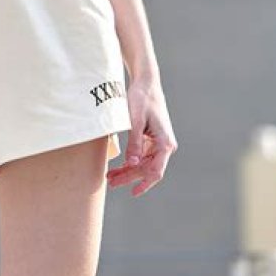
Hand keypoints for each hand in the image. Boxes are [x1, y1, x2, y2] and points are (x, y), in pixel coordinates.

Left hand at [106, 75, 177, 196]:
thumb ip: (134, 143)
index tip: (133, 192)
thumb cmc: (141, 99)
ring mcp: (158, 143)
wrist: (146, 83)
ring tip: (111, 177)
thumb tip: (132, 164)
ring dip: (128, 171)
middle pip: (147, 169)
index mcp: (165, 143)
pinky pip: (141, 156)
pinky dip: (130, 162)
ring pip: (143, 164)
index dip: (144, 184)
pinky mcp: (151, 140)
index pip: (156, 170)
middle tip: (110, 182)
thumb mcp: (135, 120)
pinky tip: (118, 167)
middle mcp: (164, 146)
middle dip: (129, 177)